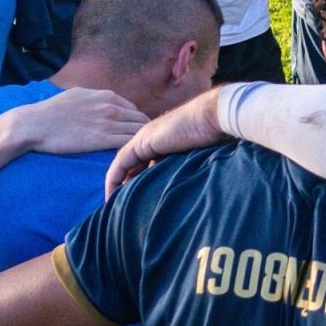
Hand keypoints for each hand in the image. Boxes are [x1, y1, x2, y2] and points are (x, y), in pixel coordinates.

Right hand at [14, 87, 147, 154]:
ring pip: (138, 132)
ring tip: (138, 155)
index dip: (136, 123)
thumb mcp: (78, 95)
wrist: (34, 124)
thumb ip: (96, 98)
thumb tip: (105, 101)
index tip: (134, 135)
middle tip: (141, 147)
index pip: (134, 110)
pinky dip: (132, 150)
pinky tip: (129, 158)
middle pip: (141, 120)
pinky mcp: (102, 139)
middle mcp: (111, 107)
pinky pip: (128, 143)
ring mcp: (108, 123)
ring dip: (140, 143)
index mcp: (107, 96)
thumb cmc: (52, 111)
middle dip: (144, 133)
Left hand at [106, 88, 226, 193]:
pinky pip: (121, 163)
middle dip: (125, 185)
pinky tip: (112, 194)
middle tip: (121, 207)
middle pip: (131, 166)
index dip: (136, 182)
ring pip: (123, 165)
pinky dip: (114, 179)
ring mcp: (145, 139)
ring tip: (114, 205)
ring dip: (117, 184)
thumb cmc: (213, 137)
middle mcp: (150, 140)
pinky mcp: (141, 142)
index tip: (133, 203)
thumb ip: (186, 168)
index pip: (143, 165)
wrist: (212, 118)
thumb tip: (189, 191)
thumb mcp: (197, 157)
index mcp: (163, 143)